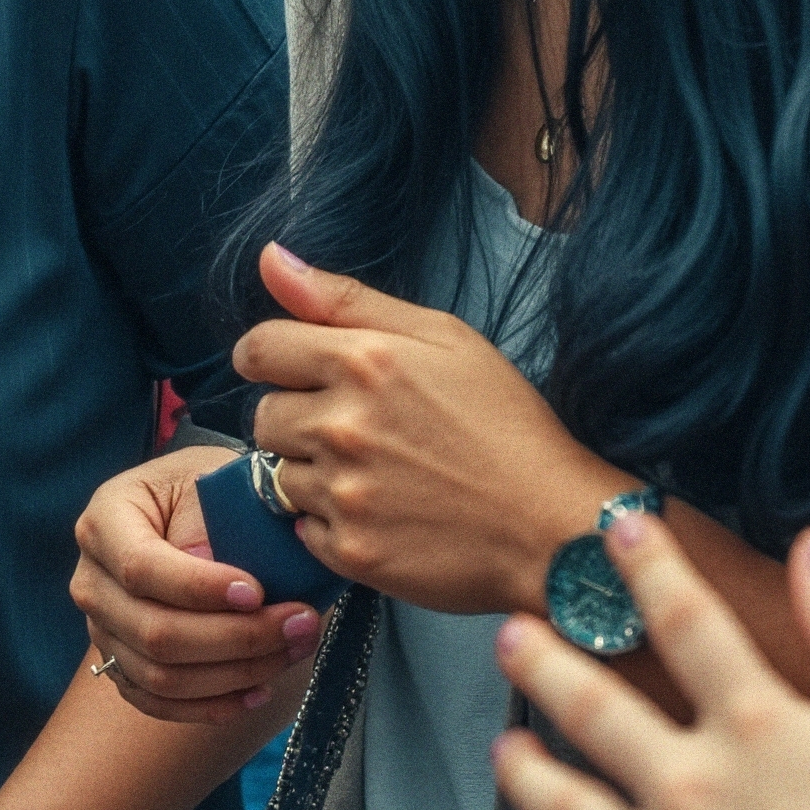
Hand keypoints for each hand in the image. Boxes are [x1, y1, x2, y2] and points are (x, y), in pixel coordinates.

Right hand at [68, 446, 319, 721]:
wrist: (196, 513)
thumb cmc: (210, 492)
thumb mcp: (215, 482)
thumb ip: (218, 524)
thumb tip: (228, 585)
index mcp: (105, 520)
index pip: (141, 567)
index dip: (199, 588)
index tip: (258, 592)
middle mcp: (93, 579)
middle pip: (154, 633)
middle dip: (237, 637)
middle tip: (301, 622)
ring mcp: (103, 629)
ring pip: (162, 676)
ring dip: (236, 673)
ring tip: (295, 649)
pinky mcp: (122, 665)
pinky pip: (160, 704)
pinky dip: (212, 706)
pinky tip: (258, 691)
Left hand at [233, 243, 624, 616]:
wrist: (551, 525)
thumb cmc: (506, 425)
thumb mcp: (444, 337)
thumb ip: (345, 299)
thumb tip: (269, 259)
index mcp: (363, 361)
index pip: (259, 349)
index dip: (270, 359)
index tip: (293, 372)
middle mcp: (342, 426)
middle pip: (264, 416)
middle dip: (297, 417)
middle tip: (359, 430)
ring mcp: (343, 493)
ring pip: (278, 475)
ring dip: (313, 473)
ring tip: (377, 474)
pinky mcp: (349, 551)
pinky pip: (301, 529)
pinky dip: (330, 523)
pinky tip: (382, 513)